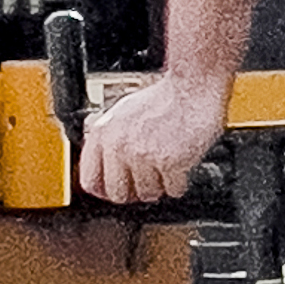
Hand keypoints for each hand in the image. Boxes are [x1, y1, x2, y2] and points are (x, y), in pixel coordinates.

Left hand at [79, 72, 230, 203]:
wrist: (194, 88)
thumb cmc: (163, 99)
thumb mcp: (122, 113)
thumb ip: (109, 141)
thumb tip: (103, 168)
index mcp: (102, 133)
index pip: (90, 181)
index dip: (105, 190)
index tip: (117, 189)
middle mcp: (118, 145)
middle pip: (118, 194)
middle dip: (134, 191)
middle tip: (146, 180)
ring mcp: (142, 155)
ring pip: (147, 194)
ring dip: (160, 185)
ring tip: (166, 164)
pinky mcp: (168, 162)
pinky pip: (172, 190)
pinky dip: (180, 182)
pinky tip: (181, 163)